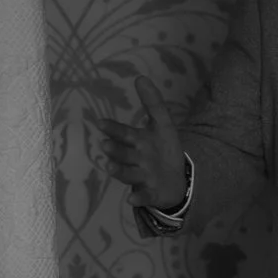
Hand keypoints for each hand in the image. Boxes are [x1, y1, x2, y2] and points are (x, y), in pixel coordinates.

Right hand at [100, 75, 188, 210]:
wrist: (176, 178)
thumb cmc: (164, 149)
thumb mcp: (163, 124)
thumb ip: (153, 102)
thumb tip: (140, 77)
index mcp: (138, 142)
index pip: (124, 134)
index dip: (114, 129)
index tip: (101, 123)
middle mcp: (137, 160)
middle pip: (124, 154)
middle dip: (115, 150)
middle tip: (105, 145)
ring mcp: (143, 177)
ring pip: (129, 174)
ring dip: (119, 171)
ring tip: (110, 167)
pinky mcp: (151, 193)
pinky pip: (144, 196)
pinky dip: (139, 198)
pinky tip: (131, 200)